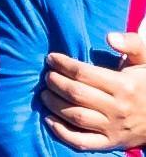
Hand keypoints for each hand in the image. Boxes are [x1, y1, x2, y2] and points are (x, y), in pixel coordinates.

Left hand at [42, 31, 145, 149]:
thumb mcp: (145, 59)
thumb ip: (131, 43)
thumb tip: (110, 37)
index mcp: (124, 86)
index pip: (83, 74)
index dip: (62, 64)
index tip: (51, 58)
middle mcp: (118, 109)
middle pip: (75, 94)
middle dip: (55, 82)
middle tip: (46, 76)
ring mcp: (114, 128)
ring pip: (75, 117)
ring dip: (54, 104)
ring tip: (44, 94)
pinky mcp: (111, 143)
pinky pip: (82, 141)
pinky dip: (62, 133)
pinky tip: (49, 119)